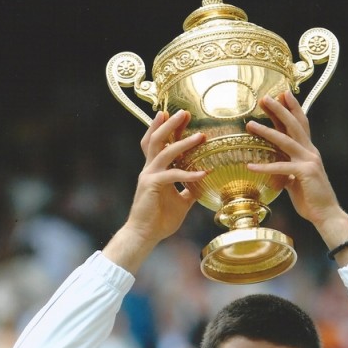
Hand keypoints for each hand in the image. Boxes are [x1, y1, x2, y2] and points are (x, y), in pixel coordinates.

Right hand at [104, 110, 206, 273]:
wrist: (144, 235)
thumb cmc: (160, 220)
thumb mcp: (180, 202)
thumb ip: (188, 190)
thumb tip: (203, 185)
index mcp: (155, 170)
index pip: (157, 143)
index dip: (164, 128)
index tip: (177, 115)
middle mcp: (149, 169)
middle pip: (156, 139)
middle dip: (170, 124)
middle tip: (184, 112)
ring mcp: (149, 176)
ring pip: (163, 151)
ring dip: (182, 142)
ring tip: (199, 136)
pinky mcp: (151, 186)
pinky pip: (172, 175)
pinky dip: (188, 174)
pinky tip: (202, 174)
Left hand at [245, 91, 340, 227]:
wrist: (326, 214)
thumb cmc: (311, 199)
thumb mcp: (296, 180)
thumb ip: (287, 171)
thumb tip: (276, 171)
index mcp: (309, 152)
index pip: (300, 125)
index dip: (291, 109)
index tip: (281, 95)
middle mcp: (310, 152)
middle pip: (294, 125)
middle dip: (280, 109)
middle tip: (265, 98)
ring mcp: (309, 161)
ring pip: (285, 141)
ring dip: (267, 131)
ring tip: (250, 124)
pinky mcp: (304, 173)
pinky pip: (280, 167)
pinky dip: (264, 167)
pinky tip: (250, 166)